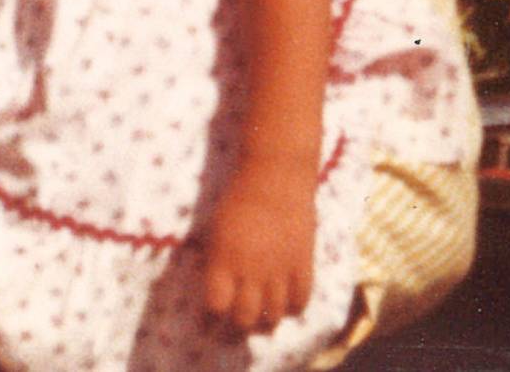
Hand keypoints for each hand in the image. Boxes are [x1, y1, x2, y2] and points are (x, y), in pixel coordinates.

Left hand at [202, 160, 316, 332]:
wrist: (275, 177)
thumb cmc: (237, 198)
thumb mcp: (216, 230)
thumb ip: (218, 261)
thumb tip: (218, 288)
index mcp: (222, 260)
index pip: (215, 306)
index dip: (209, 319)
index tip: (206, 325)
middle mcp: (250, 271)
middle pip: (243, 319)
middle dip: (235, 330)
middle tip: (232, 332)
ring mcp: (279, 271)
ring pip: (272, 317)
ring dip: (264, 324)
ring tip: (259, 324)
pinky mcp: (303, 266)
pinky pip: (300, 303)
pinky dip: (293, 309)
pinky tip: (286, 307)